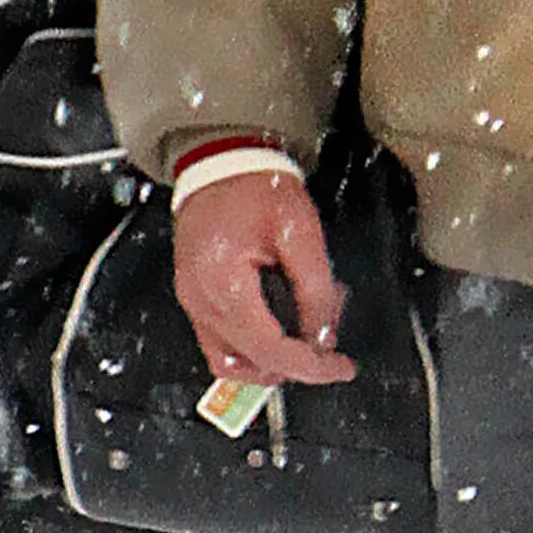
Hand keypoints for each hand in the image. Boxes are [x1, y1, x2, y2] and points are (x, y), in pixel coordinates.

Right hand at [173, 170, 357, 386]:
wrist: (223, 164)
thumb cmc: (257, 189)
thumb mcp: (301, 233)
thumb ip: (314, 289)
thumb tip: (323, 336)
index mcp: (223, 284)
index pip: (268, 348)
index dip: (309, 366)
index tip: (339, 368)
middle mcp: (200, 300)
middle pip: (249, 362)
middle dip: (298, 360)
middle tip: (331, 337)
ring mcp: (193, 302)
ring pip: (231, 361)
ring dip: (274, 360)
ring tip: (310, 328)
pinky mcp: (196, 298)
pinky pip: (222, 342)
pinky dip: (255, 346)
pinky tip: (284, 325)